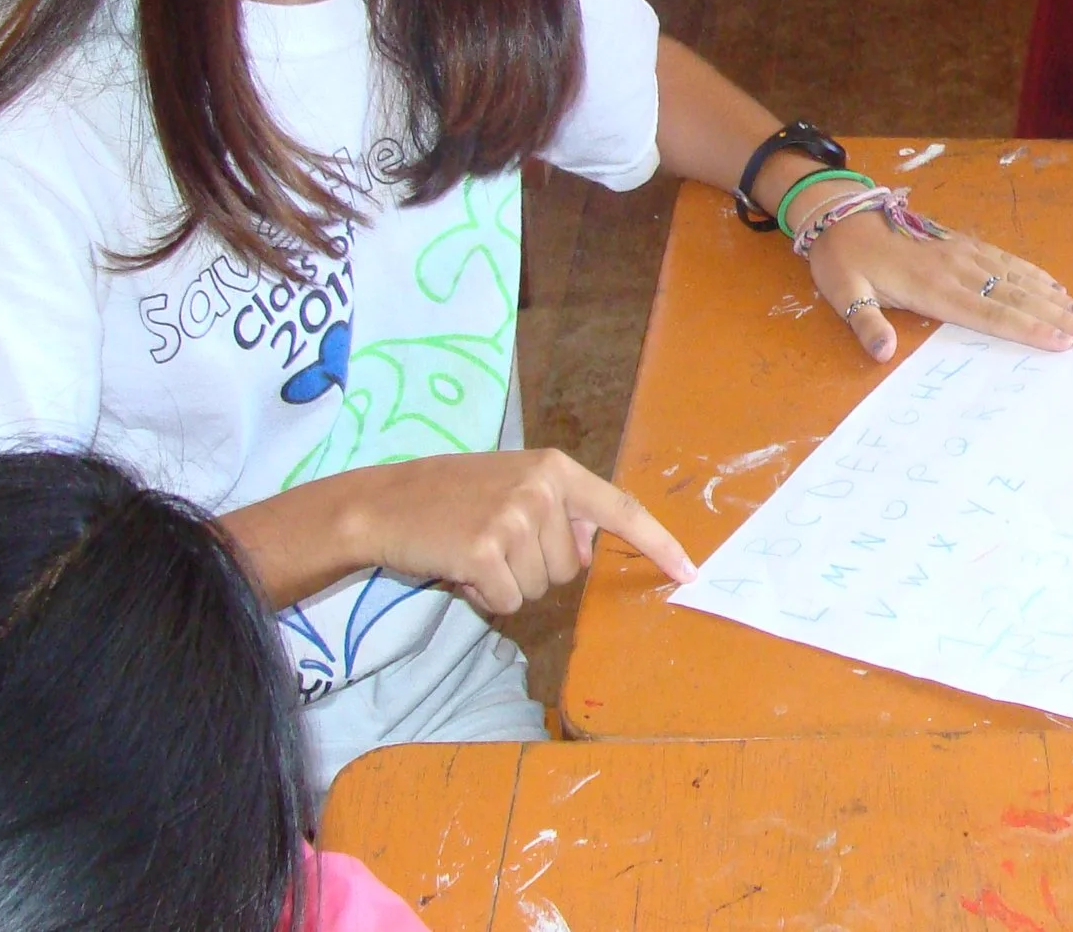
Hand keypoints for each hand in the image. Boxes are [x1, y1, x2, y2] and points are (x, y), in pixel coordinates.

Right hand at [335, 449, 695, 615]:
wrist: (383, 504)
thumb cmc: (452, 498)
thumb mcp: (514, 487)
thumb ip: (559, 513)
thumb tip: (586, 551)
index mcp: (555, 469)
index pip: (621, 511)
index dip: (659, 545)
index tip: (689, 571)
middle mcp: (542, 489)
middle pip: (569, 568)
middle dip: (532, 567)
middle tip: (491, 541)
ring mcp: (513, 518)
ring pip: (538, 588)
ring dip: (506, 582)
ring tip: (472, 549)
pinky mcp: (484, 551)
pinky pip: (507, 602)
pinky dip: (483, 597)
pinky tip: (458, 566)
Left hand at [806, 212, 1072, 361]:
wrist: (838, 214)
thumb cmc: (841, 261)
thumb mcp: (842, 293)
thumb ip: (865, 324)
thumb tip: (882, 355)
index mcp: (931, 286)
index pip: (988, 314)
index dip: (1026, 329)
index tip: (1061, 342)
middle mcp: (956, 267)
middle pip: (1015, 296)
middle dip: (1057, 317)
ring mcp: (962, 252)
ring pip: (1017, 277)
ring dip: (1054, 297)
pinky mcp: (962, 242)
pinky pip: (1006, 260)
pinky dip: (1034, 274)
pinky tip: (1054, 286)